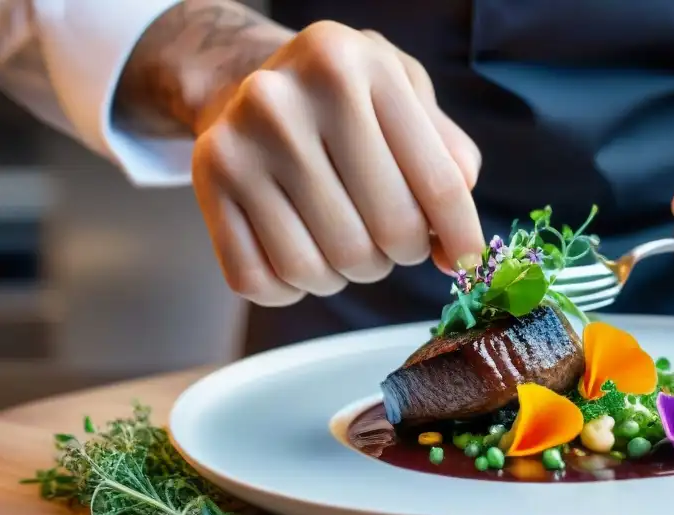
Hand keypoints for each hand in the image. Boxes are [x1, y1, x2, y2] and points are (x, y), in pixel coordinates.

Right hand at [191, 22, 484, 305]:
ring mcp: (241, 144)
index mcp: (354, 66)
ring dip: (345, 274)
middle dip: (400, 252)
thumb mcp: (403, 93)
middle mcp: (288, 100)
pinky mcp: (208, 183)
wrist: (243, 80)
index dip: (462, 236)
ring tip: (343, 239)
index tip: (465, 262)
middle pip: (387, 233)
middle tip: (390, 237)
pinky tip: (299, 251)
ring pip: (323, 268)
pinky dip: (291, 289)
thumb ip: (446, 155)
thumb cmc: (340, 99)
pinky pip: (264, 282)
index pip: (439, 182)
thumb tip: (458, 247)